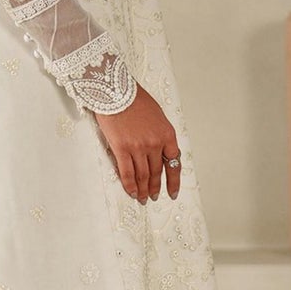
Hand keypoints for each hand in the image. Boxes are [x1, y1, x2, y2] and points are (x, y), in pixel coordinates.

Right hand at [92, 84, 181, 203]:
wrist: (116, 91)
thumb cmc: (134, 99)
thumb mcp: (157, 115)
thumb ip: (159, 134)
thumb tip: (157, 151)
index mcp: (167, 134)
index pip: (174, 163)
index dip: (173, 181)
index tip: (172, 192)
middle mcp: (155, 143)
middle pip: (157, 171)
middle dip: (155, 187)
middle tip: (154, 197)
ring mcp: (138, 147)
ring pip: (142, 175)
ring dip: (143, 189)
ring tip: (142, 198)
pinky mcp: (121, 148)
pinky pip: (127, 172)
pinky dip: (130, 185)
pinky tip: (131, 192)